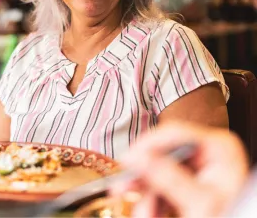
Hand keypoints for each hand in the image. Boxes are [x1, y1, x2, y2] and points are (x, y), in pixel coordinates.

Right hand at [112, 122, 248, 217]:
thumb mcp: (200, 202)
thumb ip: (168, 177)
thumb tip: (138, 157)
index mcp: (219, 147)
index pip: (174, 132)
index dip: (146, 145)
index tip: (127, 160)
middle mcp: (208, 152)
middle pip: (162, 154)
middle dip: (144, 179)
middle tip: (123, 188)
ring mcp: (199, 168)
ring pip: (158, 172)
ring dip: (146, 194)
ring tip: (144, 214)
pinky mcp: (190, 184)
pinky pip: (163, 185)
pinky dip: (153, 200)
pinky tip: (150, 212)